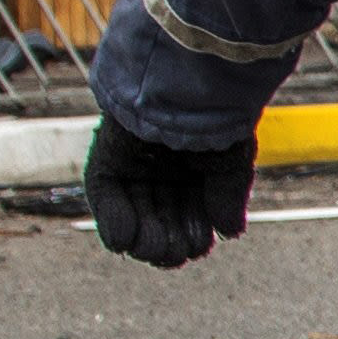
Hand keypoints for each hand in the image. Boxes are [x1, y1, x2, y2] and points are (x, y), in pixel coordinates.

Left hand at [85, 116, 257, 268]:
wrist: (185, 86)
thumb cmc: (216, 119)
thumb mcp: (230, 162)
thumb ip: (227, 196)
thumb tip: (231, 232)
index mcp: (197, 172)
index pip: (191, 217)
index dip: (194, 236)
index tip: (199, 244)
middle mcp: (164, 172)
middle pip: (162, 222)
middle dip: (169, 242)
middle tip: (176, 251)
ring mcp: (134, 169)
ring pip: (134, 217)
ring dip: (143, 240)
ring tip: (152, 249)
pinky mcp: (107, 163)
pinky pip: (106, 200)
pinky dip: (114, 224)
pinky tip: (126, 242)